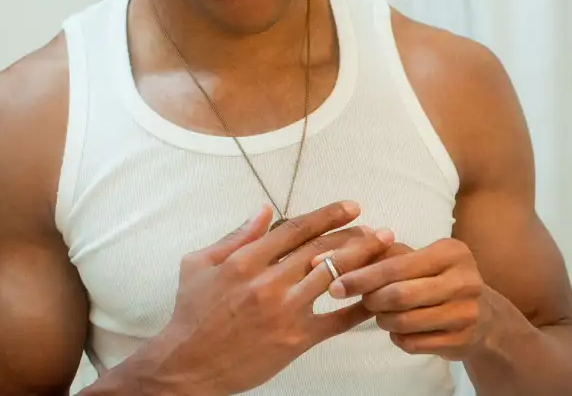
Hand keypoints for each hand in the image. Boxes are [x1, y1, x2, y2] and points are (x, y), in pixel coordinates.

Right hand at [145, 202, 395, 395]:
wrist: (187, 365)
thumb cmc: (190, 314)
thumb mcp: (199, 264)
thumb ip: (236, 236)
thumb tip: (264, 209)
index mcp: (246, 260)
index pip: (297, 228)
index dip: (329, 215)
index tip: (352, 207)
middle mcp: (269, 281)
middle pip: (323, 249)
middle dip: (357, 236)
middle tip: (378, 230)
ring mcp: (285, 310)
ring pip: (335, 277)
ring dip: (364, 262)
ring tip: (384, 252)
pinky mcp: (296, 339)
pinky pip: (336, 321)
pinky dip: (358, 308)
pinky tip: (375, 298)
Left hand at [323, 239, 491, 360]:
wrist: (481, 314)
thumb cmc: (434, 278)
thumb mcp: (413, 258)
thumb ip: (373, 253)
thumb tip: (323, 257)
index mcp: (451, 252)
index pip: (395, 265)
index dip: (361, 276)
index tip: (334, 284)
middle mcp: (465, 280)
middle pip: (399, 295)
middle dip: (372, 300)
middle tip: (363, 301)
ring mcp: (467, 313)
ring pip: (404, 322)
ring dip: (383, 320)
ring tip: (383, 313)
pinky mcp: (463, 341)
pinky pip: (413, 343)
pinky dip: (397, 337)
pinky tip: (400, 328)